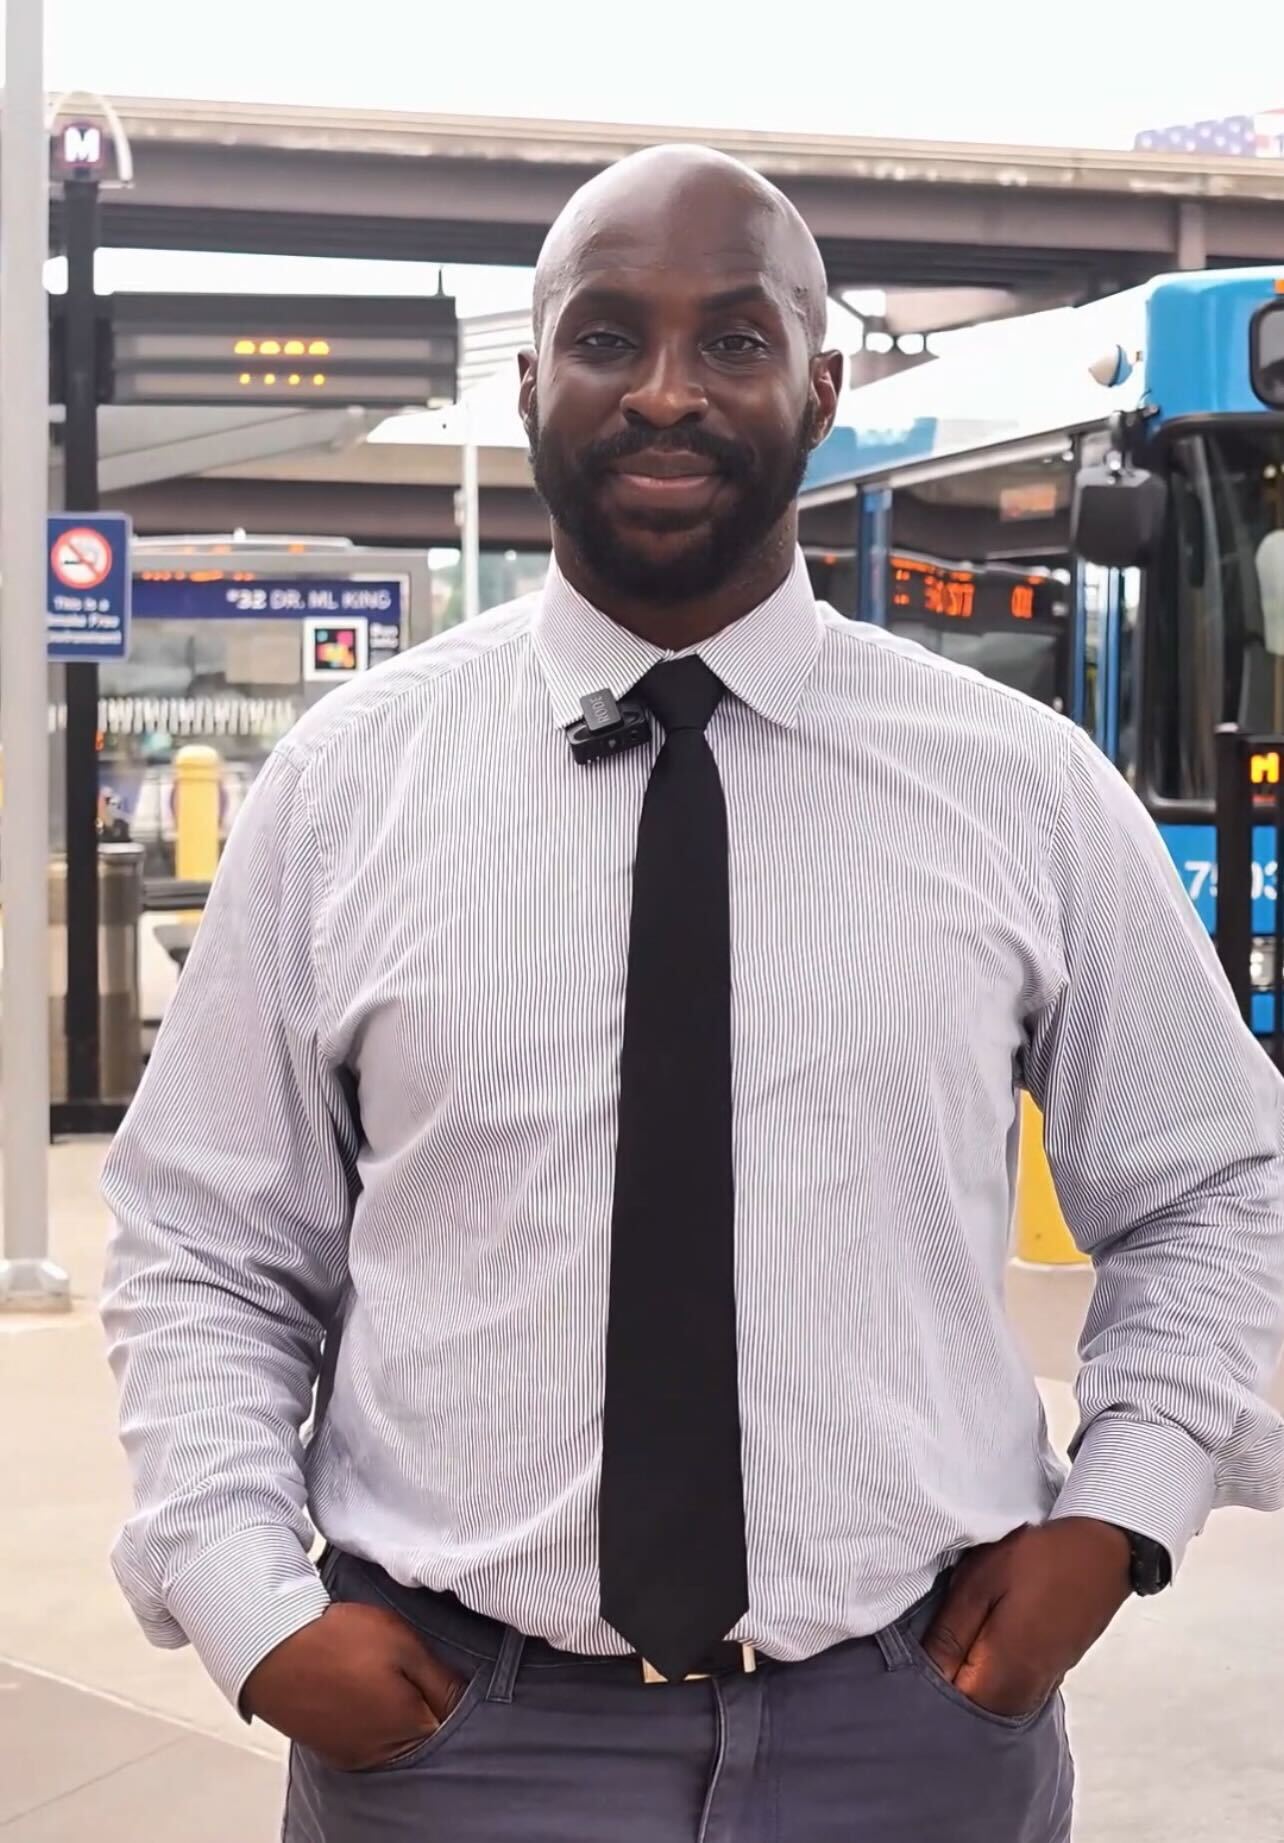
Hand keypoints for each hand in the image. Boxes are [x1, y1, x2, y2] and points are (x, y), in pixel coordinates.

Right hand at [241, 1602, 467, 1770]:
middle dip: (423, 1702)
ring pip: (392, 1735)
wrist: (271, 1648)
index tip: (440, 1668)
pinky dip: (369, 1714)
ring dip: (395, 1709)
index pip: (451, 1721)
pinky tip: (360, 1685)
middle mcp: (381, 1754)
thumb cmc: (337, 1642)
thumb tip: (464, 1697)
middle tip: (410, 1667)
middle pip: (421, 1732)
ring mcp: (353, 1754)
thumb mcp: (402, 1645)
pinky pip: (365, 1736)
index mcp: (407, 1730)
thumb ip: (439, 1678)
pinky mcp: (331, 1748)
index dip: (449, 1690)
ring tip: (380, 1672)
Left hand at [921, 1518, 1131, 1717]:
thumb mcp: (980, 1583)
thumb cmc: (1039, 1560)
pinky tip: (983, 1633)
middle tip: (932, 1635)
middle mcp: (1022, 1696)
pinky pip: (1006, 1681)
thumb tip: (923, 1669)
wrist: (1102, 1549)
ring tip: (958, 1629)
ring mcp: (1039, 1687)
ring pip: (986, 1693)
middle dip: (943, 1676)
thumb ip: (950, 1633)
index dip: (921, 1679)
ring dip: (967, 1669)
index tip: (911, 1651)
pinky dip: (988, 1665)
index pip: (945, 1705)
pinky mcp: (1047, 1672)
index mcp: (1001, 1679)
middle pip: (966, 1704)